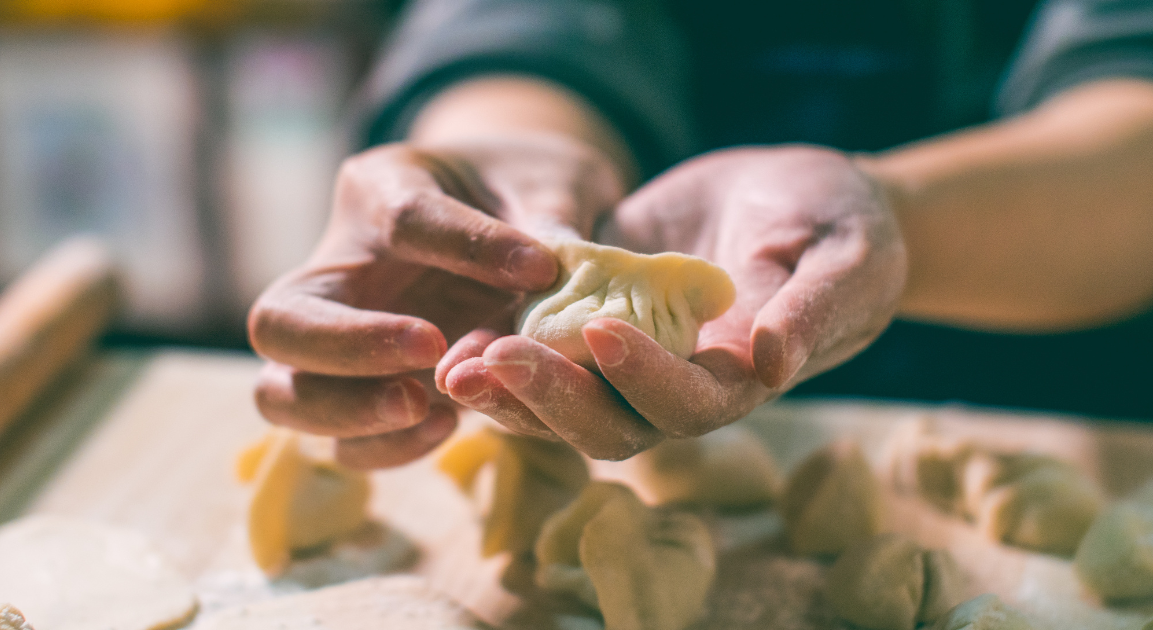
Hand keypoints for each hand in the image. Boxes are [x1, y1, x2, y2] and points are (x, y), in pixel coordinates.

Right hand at [248, 135, 624, 467]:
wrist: (517, 214)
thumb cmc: (526, 188)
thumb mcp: (547, 184)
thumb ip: (550, 224)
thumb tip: (554, 275)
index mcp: (378, 189)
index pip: (401, 217)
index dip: (468, 244)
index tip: (538, 267)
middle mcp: (337, 267)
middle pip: (280, 318)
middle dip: (348, 343)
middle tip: (430, 349)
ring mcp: (338, 340)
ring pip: (282, 393)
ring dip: (347, 412)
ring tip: (428, 407)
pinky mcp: (365, 395)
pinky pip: (340, 442)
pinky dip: (384, 446)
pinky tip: (447, 427)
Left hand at [439, 146, 906, 458]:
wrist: (801, 193)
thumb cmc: (843, 224)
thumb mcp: (845, 256)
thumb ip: (812, 309)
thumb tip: (769, 362)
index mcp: (740, 379)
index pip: (687, 403)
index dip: (642, 378)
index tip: (597, 331)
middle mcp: (679, 382)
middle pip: (610, 420)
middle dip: (551, 398)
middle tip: (492, 360)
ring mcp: (634, 354)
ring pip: (566, 399)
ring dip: (511, 390)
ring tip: (455, 362)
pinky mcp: (600, 313)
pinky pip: (548, 347)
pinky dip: (507, 348)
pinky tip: (460, 335)